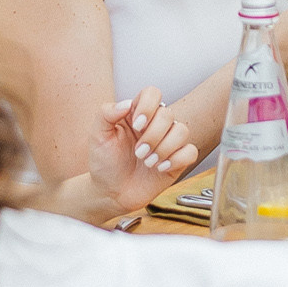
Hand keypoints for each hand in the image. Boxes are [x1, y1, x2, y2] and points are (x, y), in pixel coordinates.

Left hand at [90, 89, 197, 211]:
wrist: (110, 192)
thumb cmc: (104, 163)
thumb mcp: (97, 136)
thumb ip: (106, 113)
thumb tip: (126, 103)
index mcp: (136, 114)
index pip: (152, 93)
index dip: (148, 106)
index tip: (137, 126)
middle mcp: (155, 125)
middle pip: (168, 114)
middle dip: (152, 136)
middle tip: (138, 153)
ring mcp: (168, 142)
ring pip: (182, 131)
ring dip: (164, 148)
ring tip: (148, 162)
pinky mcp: (177, 160)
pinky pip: (191, 152)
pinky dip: (177, 160)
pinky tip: (160, 168)